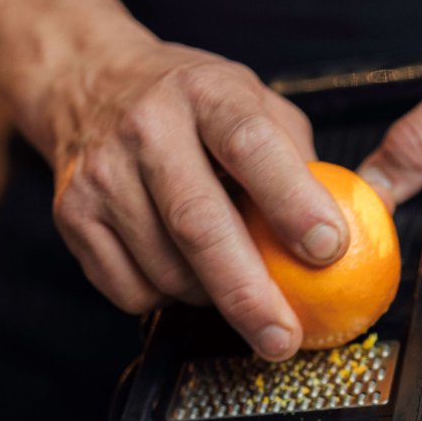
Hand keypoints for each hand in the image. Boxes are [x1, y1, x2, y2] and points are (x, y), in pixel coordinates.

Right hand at [48, 38, 347, 359]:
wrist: (89, 82)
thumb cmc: (191, 105)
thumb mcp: (252, 102)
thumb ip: (297, 161)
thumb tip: (349, 232)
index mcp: (206, 92)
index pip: (250, 145)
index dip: (292, 201)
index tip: (328, 249)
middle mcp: (147, 128)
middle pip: (199, 225)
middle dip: (248, 294)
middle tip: (283, 338)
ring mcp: (102, 174)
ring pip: (167, 271)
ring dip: (209, 297)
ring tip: (228, 277)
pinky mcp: (72, 216)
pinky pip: (131, 290)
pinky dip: (167, 298)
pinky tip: (179, 268)